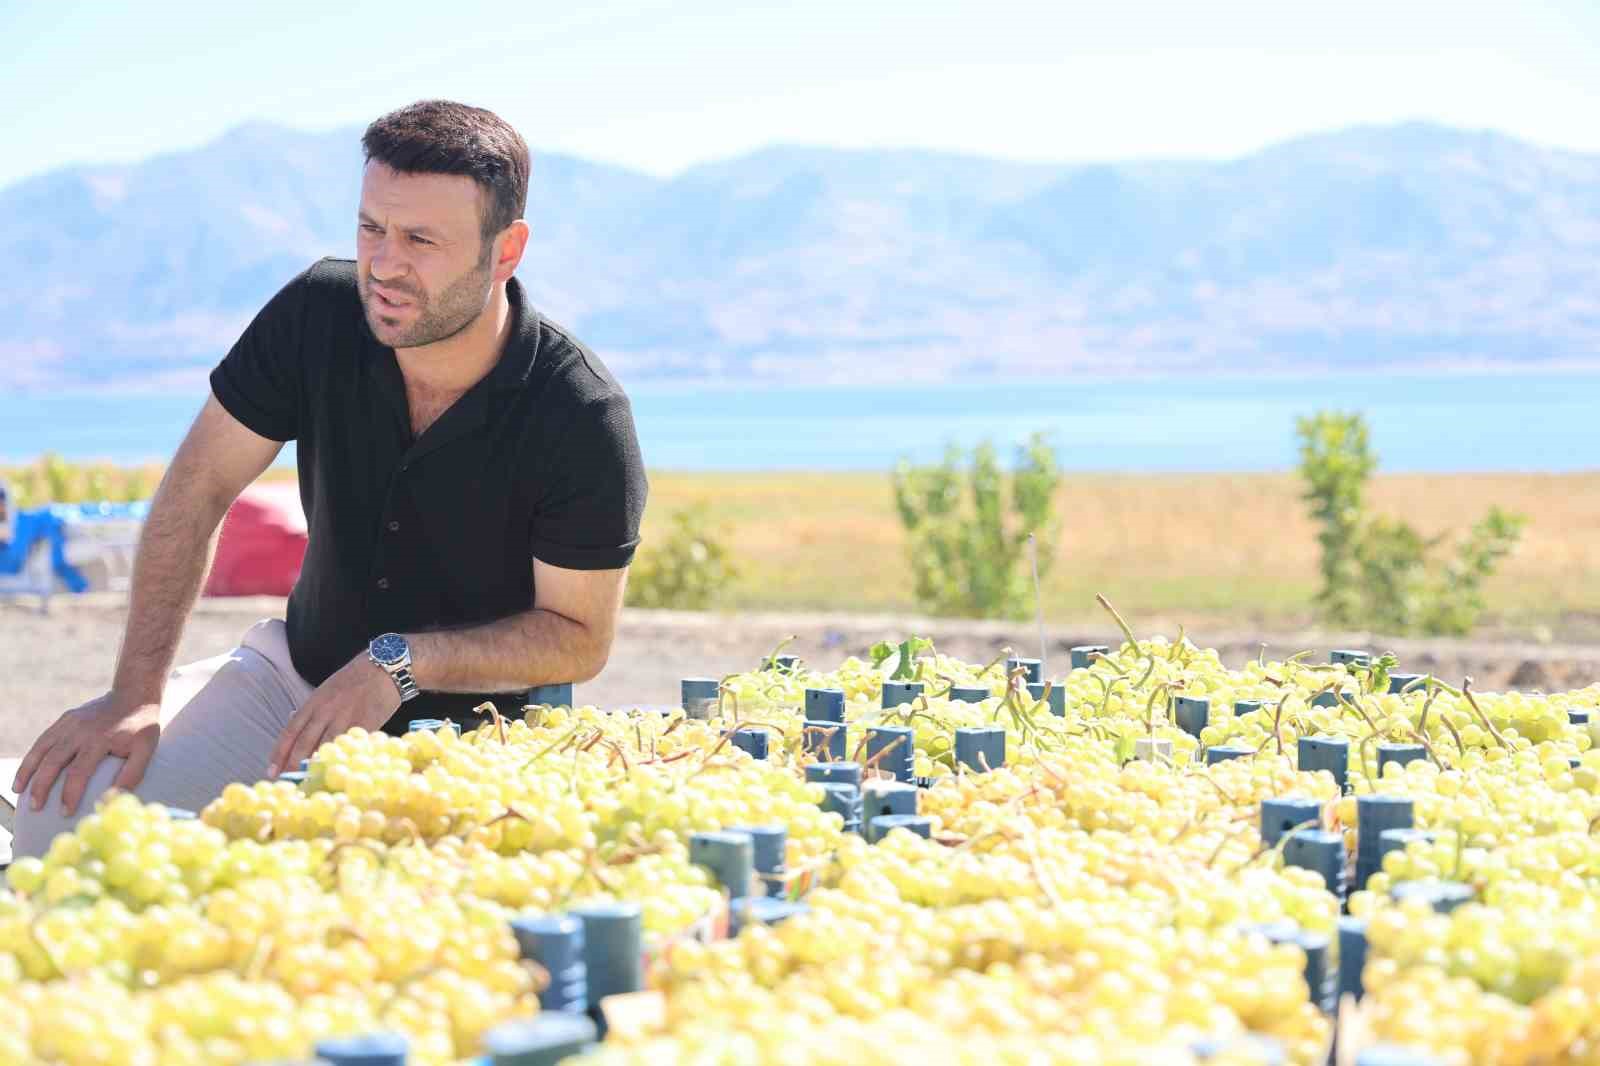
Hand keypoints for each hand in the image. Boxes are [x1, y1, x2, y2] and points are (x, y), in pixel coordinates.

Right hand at [12, 692, 161, 814]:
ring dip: (27, 771)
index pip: (79, 771)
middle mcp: (80, 730)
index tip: (65, 812)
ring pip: (41, 749)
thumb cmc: (141, 727)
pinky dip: (31, 756)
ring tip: (18, 791)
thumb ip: (132, 773)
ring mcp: (70, 722)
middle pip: (53, 761)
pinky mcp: (65, 718)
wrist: (134, 694)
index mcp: (100, 739)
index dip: (70, 794)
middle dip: (41, 786)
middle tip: (35, 807)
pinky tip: (25, 772)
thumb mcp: (146, 749)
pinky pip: (43, 739)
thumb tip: (112, 798)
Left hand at [268, 654, 399, 777]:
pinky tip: (335, 771)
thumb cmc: (353, 681)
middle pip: (304, 742)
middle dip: (293, 765)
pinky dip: (341, 759)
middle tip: (286, 783)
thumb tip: (297, 732)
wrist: (383, 668)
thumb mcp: (326, 691)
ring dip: (315, 766)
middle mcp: (326, 710)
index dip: (279, 753)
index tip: (271, 771)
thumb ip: (313, 711)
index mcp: (314, 702)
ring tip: (307, 782)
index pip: (291, 731)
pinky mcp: (365, 723)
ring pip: (325, 746)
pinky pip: (350, 744)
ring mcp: (346, 717)